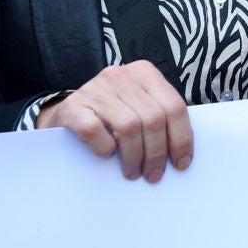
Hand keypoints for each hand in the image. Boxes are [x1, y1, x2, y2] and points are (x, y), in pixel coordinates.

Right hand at [35, 60, 191, 182]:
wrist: (66, 113)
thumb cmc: (110, 115)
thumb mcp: (138, 106)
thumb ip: (159, 118)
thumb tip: (180, 154)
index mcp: (144, 72)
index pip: (174, 106)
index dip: (182, 138)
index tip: (181, 163)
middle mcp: (120, 75)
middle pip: (153, 118)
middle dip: (157, 153)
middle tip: (154, 175)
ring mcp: (95, 89)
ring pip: (128, 126)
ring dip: (134, 156)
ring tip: (133, 172)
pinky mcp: (73, 107)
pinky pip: (95, 131)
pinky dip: (105, 148)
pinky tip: (108, 155)